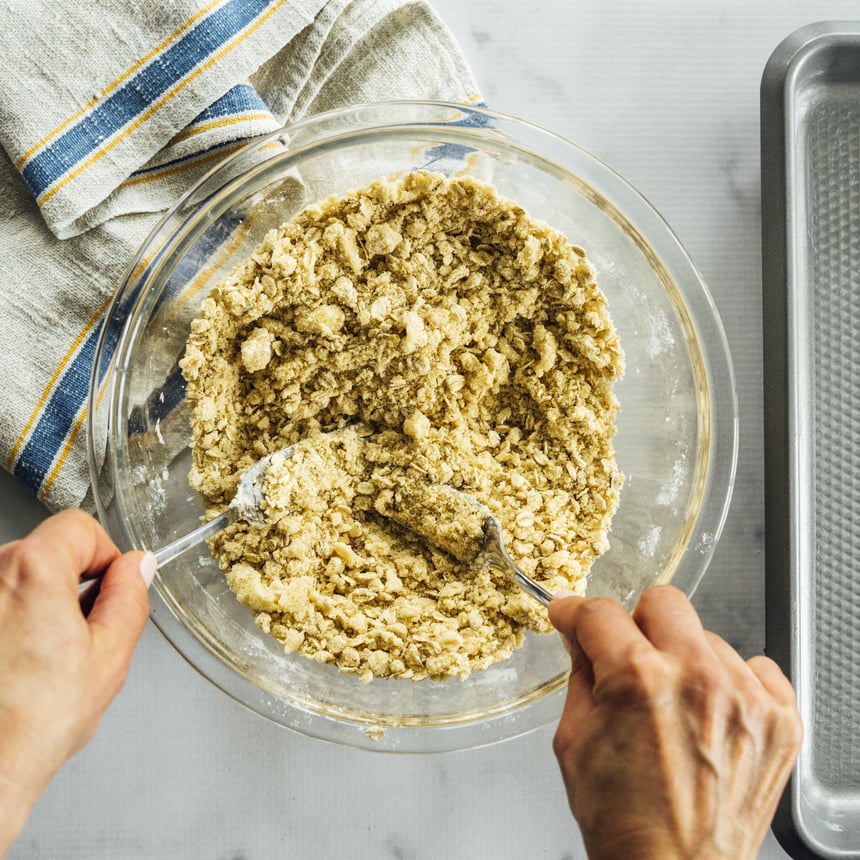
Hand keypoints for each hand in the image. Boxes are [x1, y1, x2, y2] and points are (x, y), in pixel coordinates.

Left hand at [0, 509, 153, 853]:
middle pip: (46, 550)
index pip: (79, 526)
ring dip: (39, 602)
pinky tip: (20, 662)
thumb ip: (129, 597)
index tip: (113, 584)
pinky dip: (12, 620)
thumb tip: (137, 568)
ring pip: (18, 579)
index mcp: (31, 570)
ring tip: (49, 655)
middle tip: (86, 628)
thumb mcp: (109, 654)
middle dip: (73, 580)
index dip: (106, 553)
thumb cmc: (32, 722)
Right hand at [548, 585, 801, 859]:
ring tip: (676, 708)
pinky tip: (714, 717)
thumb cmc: (625, 822)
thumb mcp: (573, 741)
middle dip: (636, 624)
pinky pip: (756, 666)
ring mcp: (745, 696)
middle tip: (630, 659)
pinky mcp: (780, 719)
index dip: (576, 613)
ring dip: (685, 661)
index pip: (600, 612)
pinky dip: (733, 684)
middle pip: (663, 601)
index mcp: (636, 679)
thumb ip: (579, 674)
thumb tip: (581, 636)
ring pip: (707, 637)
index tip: (573, 618)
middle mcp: (696, 677)